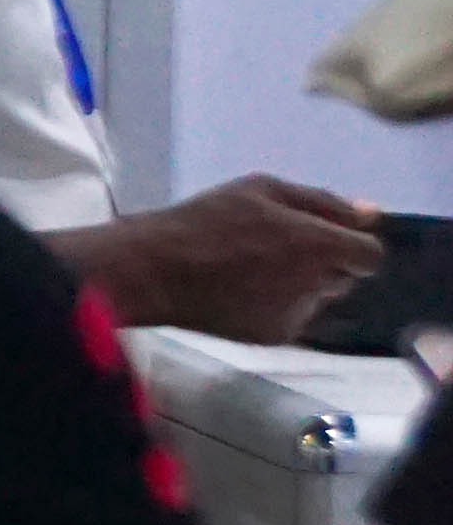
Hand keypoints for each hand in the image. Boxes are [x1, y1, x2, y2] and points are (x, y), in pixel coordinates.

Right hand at [95, 175, 389, 343]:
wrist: (153, 270)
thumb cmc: (205, 219)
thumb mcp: (260, 189)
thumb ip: (322, 202)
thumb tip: (370, 215)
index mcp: (318, 244)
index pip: (370, 254)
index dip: (351, 244)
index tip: (320, 237)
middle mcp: (317, 283)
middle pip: (345, 276)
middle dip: (324, 263)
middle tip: (279, 249)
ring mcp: (297, 313)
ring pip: (320, 297)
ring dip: (302, 284)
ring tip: (254, 270)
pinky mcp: (275, 336)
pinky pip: (294, 316)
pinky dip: (278, 304)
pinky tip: (242, 292)